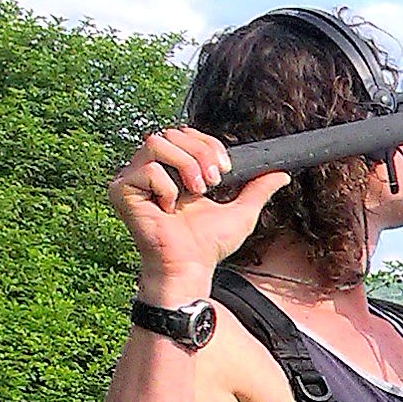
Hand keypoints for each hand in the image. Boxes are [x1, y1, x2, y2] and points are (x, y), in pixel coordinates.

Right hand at [109, 129, 288, 300]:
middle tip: (212, 183)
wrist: (190, 268)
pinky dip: (166, 186)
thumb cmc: (207, 245)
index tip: (225, 169)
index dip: (208, 144)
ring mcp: (133, 179)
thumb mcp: (240, 211)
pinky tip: (169, 207)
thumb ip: (258, 189)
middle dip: (200, 154)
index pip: (185, 134)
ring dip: (185, 165)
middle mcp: (149, 170)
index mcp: (173, 170)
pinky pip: (146, 169)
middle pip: (171, 133)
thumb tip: (281, 173)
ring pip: (156, 143)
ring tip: (196, 192)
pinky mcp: (121, 191)